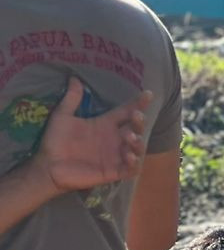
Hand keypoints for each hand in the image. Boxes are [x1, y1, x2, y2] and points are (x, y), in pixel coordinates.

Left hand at [36, 79, 150, 194]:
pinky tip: (129, 155)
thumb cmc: (56, 141)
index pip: (126, 112)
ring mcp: (115, 156)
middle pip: (135, 128)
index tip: (148, 94)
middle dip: (139, 122)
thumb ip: (72, 99)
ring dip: (138, 142)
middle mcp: (114, 139)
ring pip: (137, 148)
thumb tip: (74, 78)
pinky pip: (131, 168)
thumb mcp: (63, 116)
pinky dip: (134, 162)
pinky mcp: (114, 172)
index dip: (138, 103)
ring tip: (130, 136)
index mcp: (105, 125)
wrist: (48, 165)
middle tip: (136, 115)